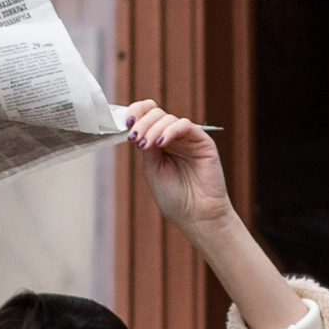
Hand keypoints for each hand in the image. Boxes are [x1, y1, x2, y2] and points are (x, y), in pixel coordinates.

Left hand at [123, 102, 230, 236]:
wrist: (196, 215)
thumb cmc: (174, 197)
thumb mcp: (152, 169)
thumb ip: (146, 146)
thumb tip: (137, 126)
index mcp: (159, 142)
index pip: (147, 116)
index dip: (136, 114)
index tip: (125, 123)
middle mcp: (173, 137)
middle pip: (155, 114)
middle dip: (141, 123)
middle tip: (134, 138)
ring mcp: (188, 138)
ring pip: (168, 118)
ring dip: (152, 129)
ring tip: (145, 145)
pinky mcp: (202, 141)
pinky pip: (185, 125)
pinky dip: (170, 130)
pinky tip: (161, 143)